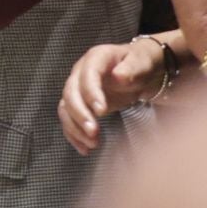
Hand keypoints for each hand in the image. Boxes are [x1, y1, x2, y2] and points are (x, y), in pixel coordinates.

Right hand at [59, 37, 166, 154]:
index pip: (87, 75)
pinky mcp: (79, 103)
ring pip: (66, 107)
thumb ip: (132, 68)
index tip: (101, 111)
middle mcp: (80, 73)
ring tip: (92, 143)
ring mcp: (77, 88)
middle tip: (93, 132)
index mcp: (95, 59)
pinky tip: (84, 148)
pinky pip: (69, 118)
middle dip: (80, 115)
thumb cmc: (140, 63)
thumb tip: (119, 76)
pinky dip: (73, 134)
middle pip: (70, 93)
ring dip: (75, 127)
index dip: (90, 93)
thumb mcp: (141, 62)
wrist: (138, 71)